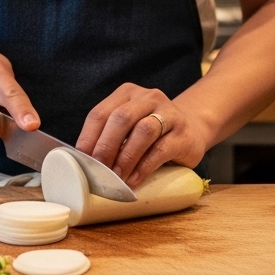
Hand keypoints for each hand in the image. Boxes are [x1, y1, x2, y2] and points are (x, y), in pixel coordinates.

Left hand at [75, 83, 209, 187]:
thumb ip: (110, 137)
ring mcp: (169, 113)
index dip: (88, 138)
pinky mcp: (183, 134)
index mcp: (127, 94)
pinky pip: (161, 149)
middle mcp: (148, 98)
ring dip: (125, 157)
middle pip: (121, 118)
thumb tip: (83, 163)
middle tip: (97, 171)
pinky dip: (144, 167)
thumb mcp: (129, 127)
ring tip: (116, 178)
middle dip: (106, 147)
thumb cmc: (152, 133)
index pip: (100, 113)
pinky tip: (134, 179)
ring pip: (143, 131)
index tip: (80, 161)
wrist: (193, 130)